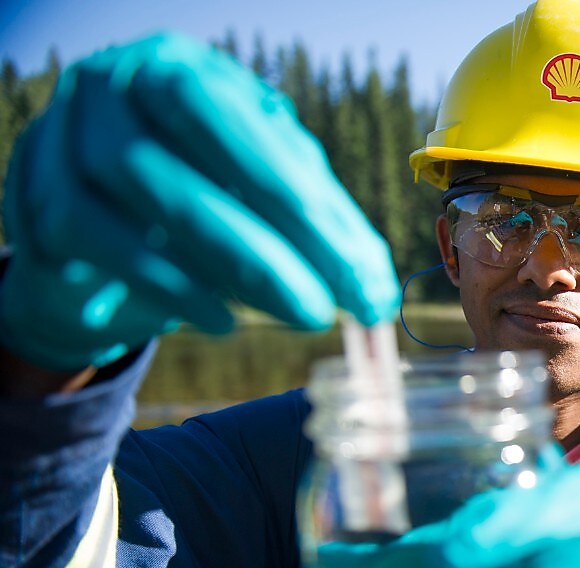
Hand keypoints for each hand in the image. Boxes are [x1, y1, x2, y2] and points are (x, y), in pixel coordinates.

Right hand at [0, 33, 398, 370]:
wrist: (95, 241)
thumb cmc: (199, 201)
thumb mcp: (266, 197)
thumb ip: (324, 229)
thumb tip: (377, 294)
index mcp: (187, 70)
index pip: (254, 128)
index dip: (312, 205)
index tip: (364, 277)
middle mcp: (119, 84)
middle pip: (189, 146)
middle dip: (265, 238)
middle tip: (324, 307)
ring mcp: (64, 133)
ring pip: (134, 188)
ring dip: (219, 262)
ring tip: (282, 316)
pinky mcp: (35, 195)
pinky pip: (91, 237)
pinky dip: (163, 284)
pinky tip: (220, 319)